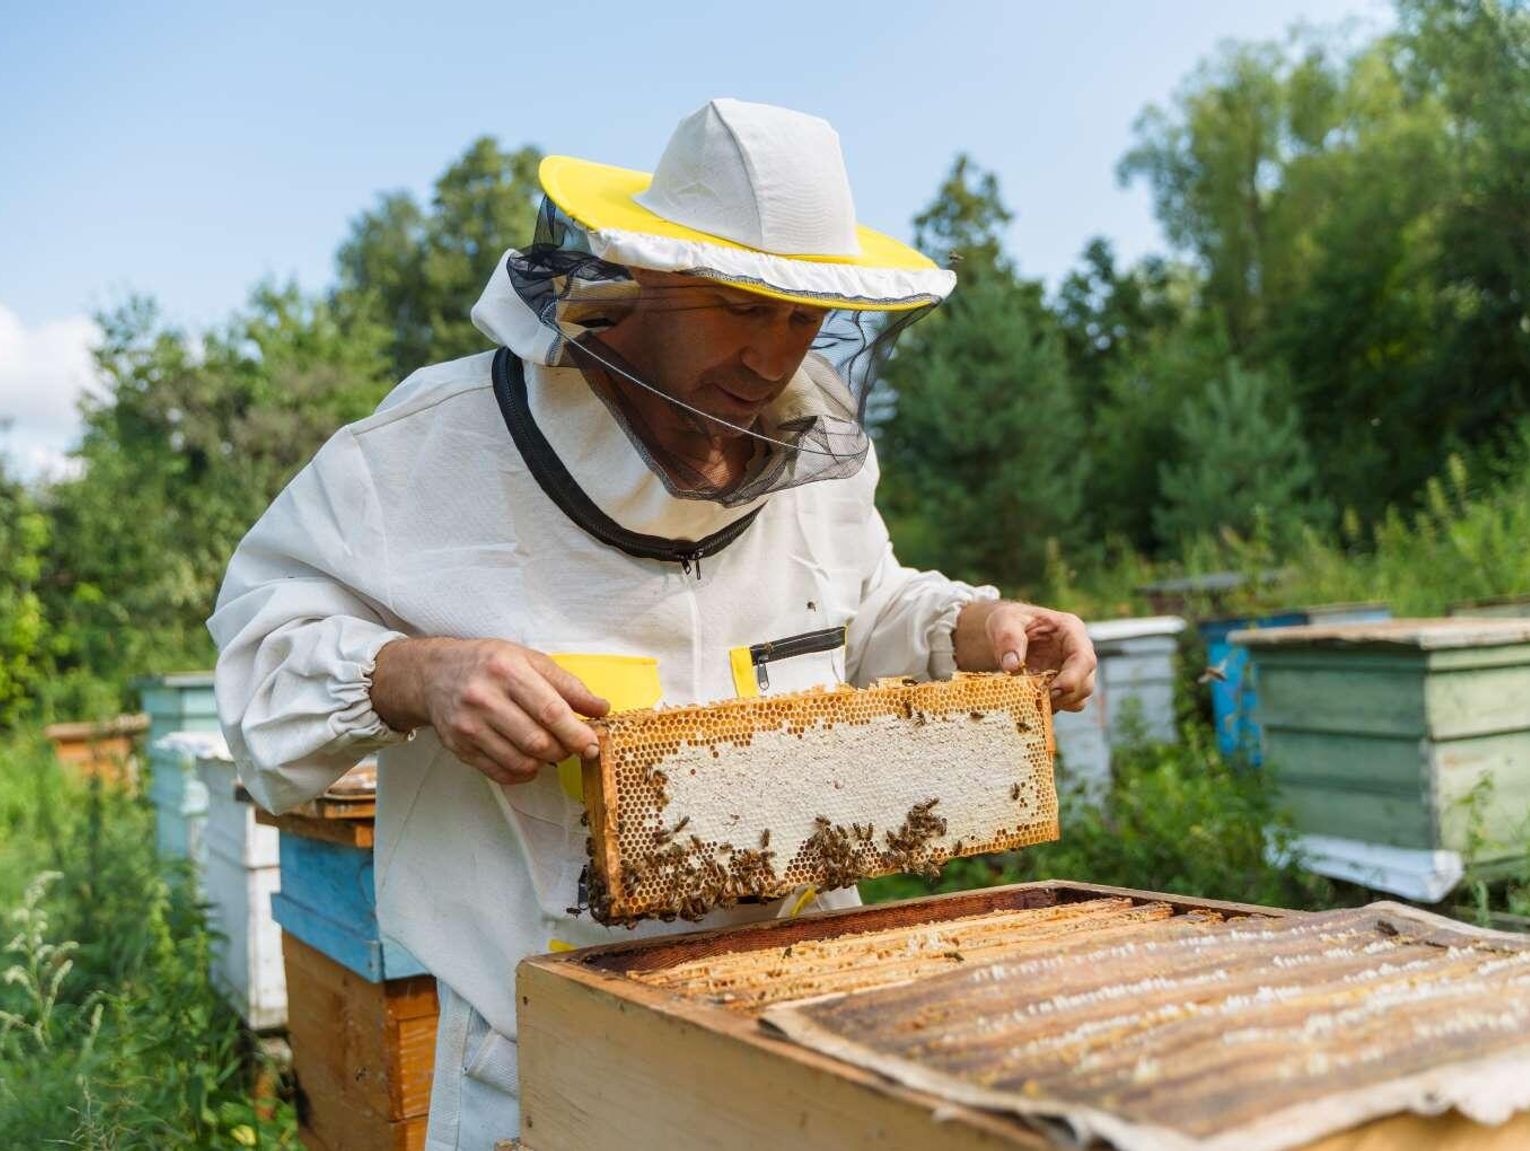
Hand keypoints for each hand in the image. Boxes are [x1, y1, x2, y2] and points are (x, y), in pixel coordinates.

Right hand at [371, 637, 609, 784]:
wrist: (436, 673)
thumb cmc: (490, 664)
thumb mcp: (530, 660)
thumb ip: (568, 685)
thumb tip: (600, 709)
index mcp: (507, 670)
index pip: (550, 711)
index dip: (576, 733)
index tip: (592, 744)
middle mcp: (484, 698)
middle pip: (537, 741)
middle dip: (562, 750)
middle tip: (570, 745)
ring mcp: (468, 726)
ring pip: (520, 762)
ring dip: (544, 763)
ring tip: (548, 749)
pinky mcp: (459, 747)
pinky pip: (501, 773)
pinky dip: (523, 773)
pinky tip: (527, 759)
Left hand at [954, 600, 1096, 711]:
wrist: (1006, 631)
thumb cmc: (1009, 621)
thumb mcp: (1004, 621)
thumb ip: (1008, 638)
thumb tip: (1012, 666)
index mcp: (1071, 631)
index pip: (1084, 658)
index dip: (1073, 678)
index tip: (1052, 691)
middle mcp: (1078, 652)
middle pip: (1087, 683)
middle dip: (1065, 697)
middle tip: (1036, 699)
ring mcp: (1073, 671)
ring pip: (1079, 698)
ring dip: (1058, 705)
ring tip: (1030, 699)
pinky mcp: (1062, 686)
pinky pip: (1064, 705)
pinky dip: (1049, 708)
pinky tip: (1030, 701)